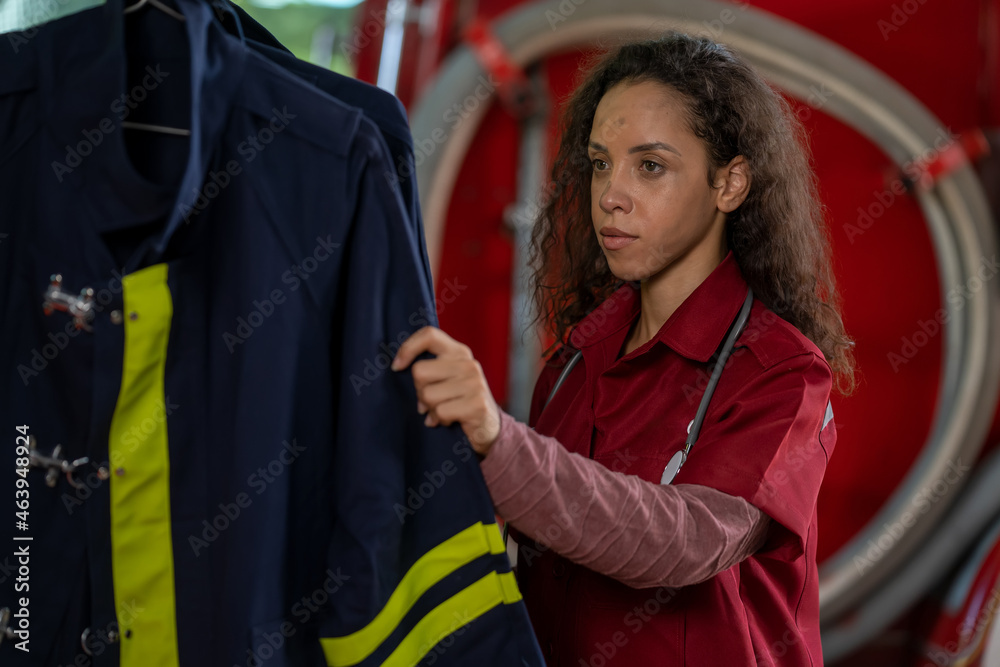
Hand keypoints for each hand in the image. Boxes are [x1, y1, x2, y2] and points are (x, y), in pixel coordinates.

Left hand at [392, 326, 501, 455]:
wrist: (489, 427)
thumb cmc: (460, 401)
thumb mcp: (448, 377)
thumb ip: (430, 367)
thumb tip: (399, 366)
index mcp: (458, 352)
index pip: (429, 335)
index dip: (408, 348)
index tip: (398, 366)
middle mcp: (468, 364)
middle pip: (419, 372)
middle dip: (420, 391)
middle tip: (431, 401)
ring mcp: (474, 383)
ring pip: (428, 395)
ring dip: (430, 409)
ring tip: (442, 411)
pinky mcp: (477, 404)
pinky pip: (440, 411)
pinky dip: (440, 420)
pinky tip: (449, 420)